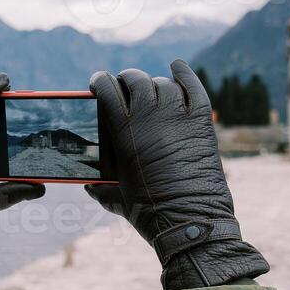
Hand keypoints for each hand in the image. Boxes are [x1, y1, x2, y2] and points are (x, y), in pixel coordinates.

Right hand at [87, 60, 268, 289]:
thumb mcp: (117, 198)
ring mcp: (178, 116)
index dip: (99, 81)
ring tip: (150, 90)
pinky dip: (184, 74)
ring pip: (162, 83)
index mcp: (123, 131)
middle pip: (135, 80)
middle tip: (124, 86)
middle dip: (126, 80)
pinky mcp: (201, 122)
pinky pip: (194, 87)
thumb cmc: (150, 213)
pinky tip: (177, 67)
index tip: (97, 82)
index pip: (106, 89)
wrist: (190, 222)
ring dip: (153, 84)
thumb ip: (100, 188)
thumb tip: (87, 186)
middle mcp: (149, 116)